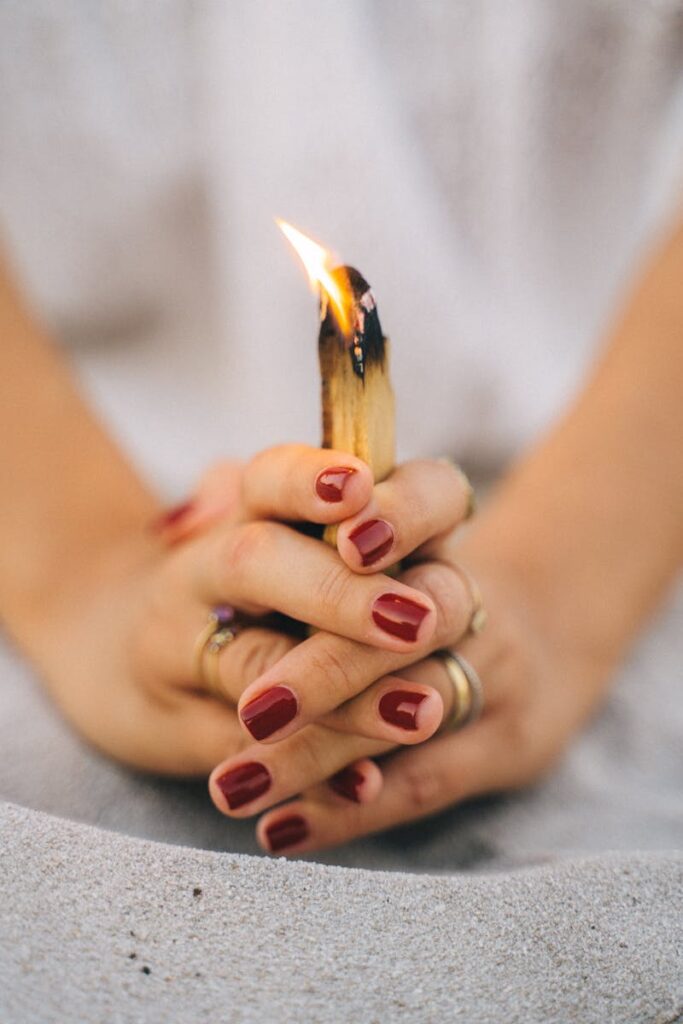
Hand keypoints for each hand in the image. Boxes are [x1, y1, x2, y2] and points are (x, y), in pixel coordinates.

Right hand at [23, 446, 451, 774]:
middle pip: (258, 563)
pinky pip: (244, 747)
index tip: (360, 488)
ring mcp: (180, 646)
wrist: (116, 642)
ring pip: (256, 665)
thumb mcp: (266, 521)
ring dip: (342, 694)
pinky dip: (310, 770)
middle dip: (341, 594)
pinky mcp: (181, 723)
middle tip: (419, 621)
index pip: (270, 476)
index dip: (311, 481)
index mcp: (242, 510)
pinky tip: (364, 784)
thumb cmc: (231, 576)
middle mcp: (202, 569)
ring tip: (420, 713)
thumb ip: (319, 508)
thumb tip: (371, 492)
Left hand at [206, 459, 612, 853]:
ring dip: (323, 752)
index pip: (436, 495)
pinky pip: (428, 782)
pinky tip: (281, 830)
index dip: (399, 515)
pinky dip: (351, 810)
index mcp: (435, 525)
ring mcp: (494, 668)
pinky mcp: (506, 742)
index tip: (349, 540)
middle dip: (337, 664)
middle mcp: (465, 593)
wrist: (533, 638)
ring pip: (417, 711)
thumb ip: (287, 513)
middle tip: (255, 710)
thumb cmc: (412, 576)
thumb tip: (178, 520)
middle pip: (424, 616)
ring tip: (235, 786)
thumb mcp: (376, 527)